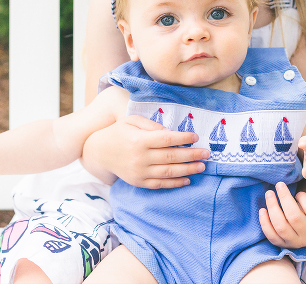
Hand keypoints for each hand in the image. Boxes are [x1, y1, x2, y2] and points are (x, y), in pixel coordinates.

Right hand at [82, 115, 209, 188]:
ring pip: (168, 172)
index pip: (166, 139)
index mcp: (139, 140)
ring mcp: (139, 172)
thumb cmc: (119, 132)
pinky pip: (160, 184)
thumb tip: (170, 132)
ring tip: (202, 167)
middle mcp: (140, 157)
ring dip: (187, 170)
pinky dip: (175, 183)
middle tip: (206, 153)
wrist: (99, 153)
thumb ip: (151, 125)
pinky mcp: (139, 182)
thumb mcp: (132, 121)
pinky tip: (187, 179)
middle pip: (171, 157)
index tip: (196, 137)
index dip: (183, 138)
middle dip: (191, 155)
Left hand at [259, 182, 305, 248]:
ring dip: (272, 208)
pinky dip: (265, 224)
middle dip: (284, 198)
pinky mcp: (285, 245)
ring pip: (281, 227)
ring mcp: (296, 242)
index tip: (299, 193)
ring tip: (269, 193)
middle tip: (279, 184)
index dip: (303, 196)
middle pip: (294, 217)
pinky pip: (272, 237)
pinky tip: (262, 210)